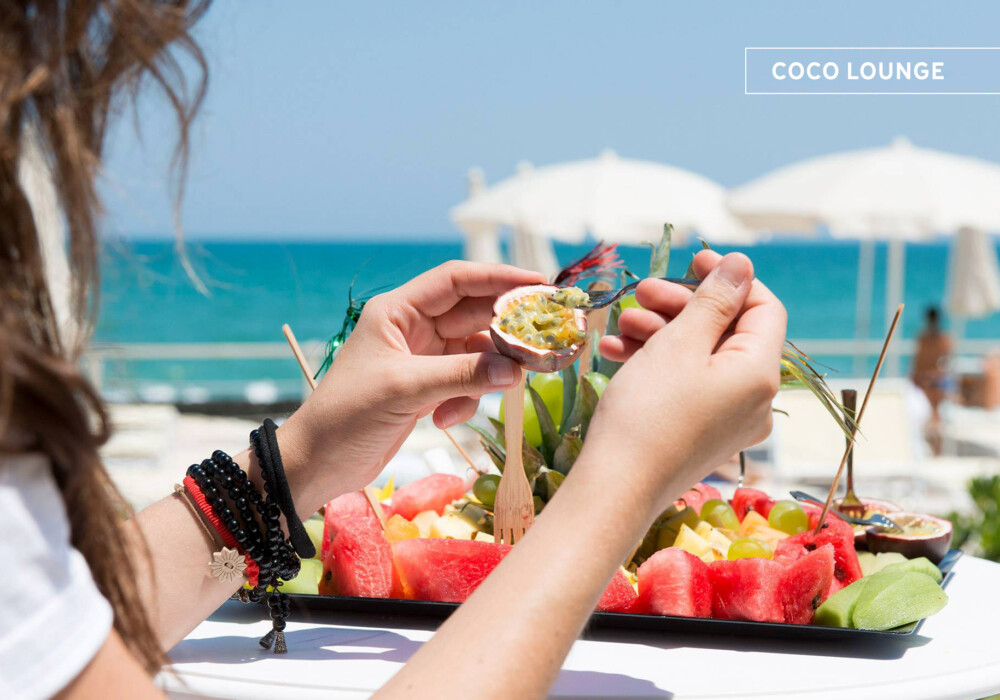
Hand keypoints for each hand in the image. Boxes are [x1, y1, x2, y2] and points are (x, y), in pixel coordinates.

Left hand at [279, 261, 543, 511]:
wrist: (317, 464)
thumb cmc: (347, 416)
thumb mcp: (405, 390)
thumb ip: (462, 376)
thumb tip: (515, 370)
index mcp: (397, 311)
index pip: (456, 281)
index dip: (498, 278)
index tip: (538, 283)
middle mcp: (412, 329)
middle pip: (473, 316)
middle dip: (505, 331)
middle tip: (541, 343)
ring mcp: (420, 360)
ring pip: (474, 353)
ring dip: (485, 374)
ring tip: (497, 390)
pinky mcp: (425, 389)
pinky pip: (464, 383)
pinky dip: (465, 400)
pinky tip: (443, 420)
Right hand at [584, 250, 786, 518]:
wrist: (615, 489)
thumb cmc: (647, 413)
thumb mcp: (679, 344)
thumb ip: (714, 300)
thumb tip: (742, 265)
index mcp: (760, 374)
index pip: (764, 309)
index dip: (730, 279)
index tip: (692, 259)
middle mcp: (755, 400)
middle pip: (728, 331)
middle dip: (683, 306)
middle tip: (643, 293)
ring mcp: (729, 420)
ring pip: (701, 357)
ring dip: (662, 332)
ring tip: (622, 324)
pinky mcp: (702, 434)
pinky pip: (688, 385)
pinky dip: (658, 364)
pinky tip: (618, 352)